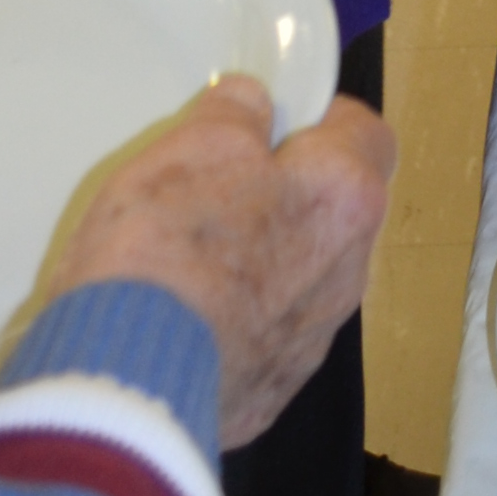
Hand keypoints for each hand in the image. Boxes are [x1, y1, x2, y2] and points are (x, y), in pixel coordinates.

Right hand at [34, 75, 396, 454]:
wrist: (130, 383)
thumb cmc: (167, 252)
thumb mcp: (193, 147)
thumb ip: (235, 115)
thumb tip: (252, 104)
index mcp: (344, 199)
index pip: (366, 134)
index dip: (319, 120)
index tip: (272, 120)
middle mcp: (347, 273)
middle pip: (330, 210)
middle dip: (283, 194)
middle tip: (214, 188)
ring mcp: (311, 341)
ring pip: (296, 276)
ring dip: (256, 262)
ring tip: (186, 261)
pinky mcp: (268, 391)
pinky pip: (260, 336)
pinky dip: (230, 321)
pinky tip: (179, 317)